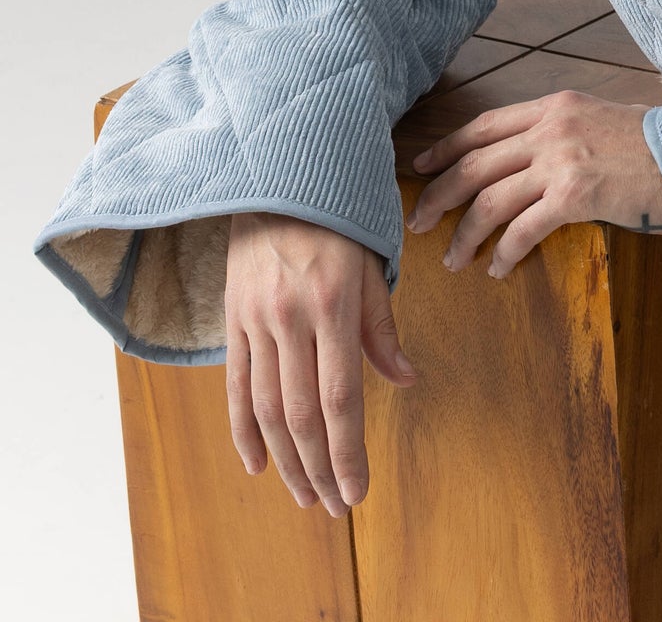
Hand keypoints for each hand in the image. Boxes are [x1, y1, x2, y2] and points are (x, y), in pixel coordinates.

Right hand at [224, 212, 416, 514]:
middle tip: (336, 505)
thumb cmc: (338, 222)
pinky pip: (235, 386)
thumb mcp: (372, 267)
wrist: (278, 179)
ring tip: (306, 494)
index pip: (341, 397)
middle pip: (302, 414)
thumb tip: (405, 381)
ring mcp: (256, 321)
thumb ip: (382, 329)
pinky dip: (244, 431)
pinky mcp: (232, 320)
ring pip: (267, 409)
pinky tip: (258, 465)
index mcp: (334, 305)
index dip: (347, 452)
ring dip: (286, 461)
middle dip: (320, 468)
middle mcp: (291, 318)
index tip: (357, 491)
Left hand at [406, 90, 661, 275]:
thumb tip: (538, 164)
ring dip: (464, 233)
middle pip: (474, 162)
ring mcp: (562, 159)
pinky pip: (523, 229)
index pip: (484, 125)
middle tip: (416, 223)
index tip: (421, 167)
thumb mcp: (606, 122)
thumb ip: (569, 135)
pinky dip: (504, 252)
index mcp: (556, 105)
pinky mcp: (577, 194)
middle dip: (438, 195)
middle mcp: (552, 126)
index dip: (446, 147)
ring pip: (489, 198)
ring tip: (452, 259)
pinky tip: (498, 270)